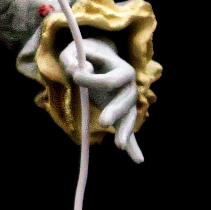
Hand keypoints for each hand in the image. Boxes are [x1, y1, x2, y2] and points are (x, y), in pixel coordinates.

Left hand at [62, 36, 143, 163]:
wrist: (99, 58)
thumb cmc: (85, 54)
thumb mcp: (75, 50)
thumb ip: (73, 57)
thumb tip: (79, 70)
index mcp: (122, 68)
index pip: (109, 80)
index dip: (90, 79)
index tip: (74, 75)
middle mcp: (129, 86)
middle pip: (124, 101)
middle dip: (114, 111)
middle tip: (103, 122)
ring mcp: (127, 101)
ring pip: (128, 117)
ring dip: (124, 131)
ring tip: (119, 146)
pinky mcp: (120, 113)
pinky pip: (127, 129)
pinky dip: (133, 146)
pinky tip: (137, 159)